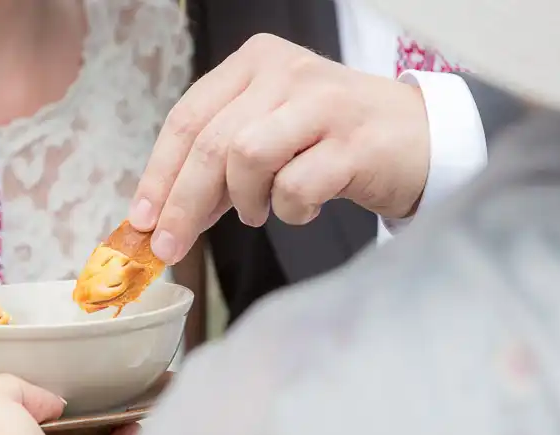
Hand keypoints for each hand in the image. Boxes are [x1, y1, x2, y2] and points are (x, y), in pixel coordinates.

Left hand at [130, 33, 429, 263]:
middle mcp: (286, 72)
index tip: (142, 219)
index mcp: (254, 63)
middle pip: (210, 144)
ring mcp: (323, 103)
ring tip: (260, 209)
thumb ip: (216, 164)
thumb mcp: (267, 133)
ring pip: (246, 157)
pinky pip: (294, 187)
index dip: (158, 174)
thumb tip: (160, 215)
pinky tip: (303, 207)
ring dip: (244, 200)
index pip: (186, 118)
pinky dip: (289, 211)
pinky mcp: (353, 142)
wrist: (417, 137)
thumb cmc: (331, 139)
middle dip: (182, 204)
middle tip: (171, 246)